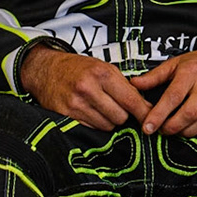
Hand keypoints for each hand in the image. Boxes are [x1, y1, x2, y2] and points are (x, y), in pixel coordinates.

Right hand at [20, 45, 153, 129]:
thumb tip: (145, 107)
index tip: (151, 120)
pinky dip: (94, 124)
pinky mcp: (66, 116)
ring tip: (99, 107)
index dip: (144, 112)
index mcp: (101, 73)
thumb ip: (124, 86)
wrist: (45, 70)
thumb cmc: (77, 68)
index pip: (131, 100)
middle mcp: (88, 89)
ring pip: (107, 125)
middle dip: (121, 114)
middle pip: (121, 117)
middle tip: (114, 105)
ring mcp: (76, 104)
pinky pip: (92, 129)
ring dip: (108, 120)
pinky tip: (89, 112)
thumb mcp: (103, 68)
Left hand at [128, 49, 196, 137]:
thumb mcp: (175, 64)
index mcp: (191, 73)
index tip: (147, 127)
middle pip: (189, 113)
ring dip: (188, 131)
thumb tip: (133, 84)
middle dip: (173, 127)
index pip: (173, 97)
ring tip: (178, 131)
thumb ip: (154, 76)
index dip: (159, 114)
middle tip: (163, 131)